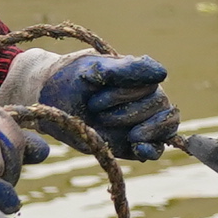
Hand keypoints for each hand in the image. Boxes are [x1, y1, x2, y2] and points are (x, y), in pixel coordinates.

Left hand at [5, 48, 179, 159]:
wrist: (50, 100)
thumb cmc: (72, 79)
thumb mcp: (93, 68)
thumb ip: (126, 70)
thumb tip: (163, 73)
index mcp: (138, 74)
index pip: (153, 80)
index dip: (131, 88)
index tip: (99, 88)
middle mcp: (146, 96)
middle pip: (159, 103)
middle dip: (130, 110)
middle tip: (95, 108)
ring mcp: (143, 120)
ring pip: (166, 125)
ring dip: (149, 129)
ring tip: (130, 135)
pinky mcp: (135, 143)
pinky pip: (156, 149)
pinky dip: (152, 149)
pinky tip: (141, 149)